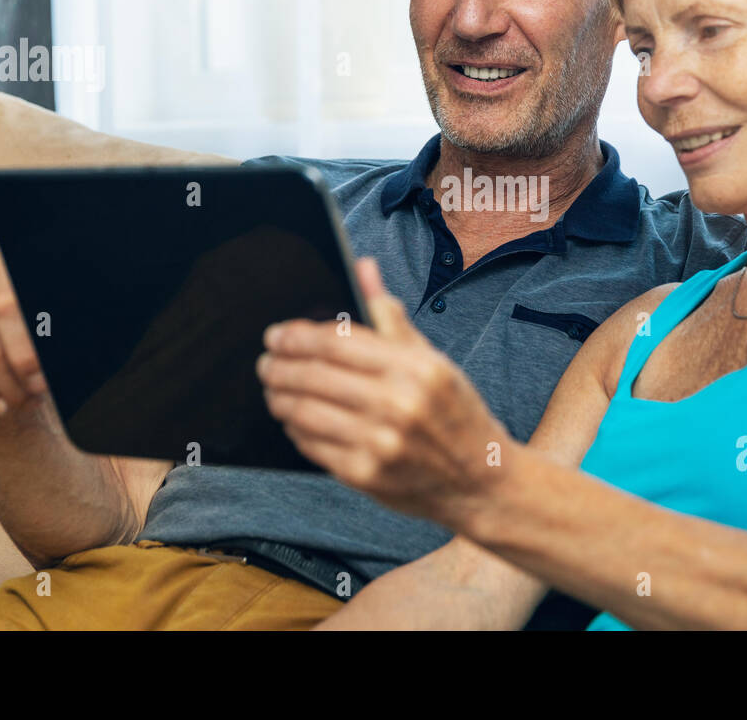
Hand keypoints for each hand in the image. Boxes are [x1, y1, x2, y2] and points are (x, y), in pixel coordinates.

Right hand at [0, 252, 49, 416]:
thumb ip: (44, 333)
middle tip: (37, 394)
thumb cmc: (34, 322)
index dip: (26, 352)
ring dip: (5, 390)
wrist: (7, 317)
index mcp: (6, 269)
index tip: (42, 381)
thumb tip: (41, 372)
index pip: (9, 308)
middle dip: (20, 379)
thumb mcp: (44, 323)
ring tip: (23, 401)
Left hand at [256, 257, 513, 523]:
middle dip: (279, 366)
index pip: (338, 341)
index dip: (297, 335)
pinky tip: (294, 418)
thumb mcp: (433, 360)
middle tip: (267, 361)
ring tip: (274, 388)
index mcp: (417, 368)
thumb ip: (391, 316)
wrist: (479, 480)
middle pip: (314, 375)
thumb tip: (362, 267)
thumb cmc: (454, 412)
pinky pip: (312, 445)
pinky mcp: (365, 475)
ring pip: (305, 411)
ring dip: (279, 397)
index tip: (277, 334)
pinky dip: (295, 428)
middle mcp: (399, 404)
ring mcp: (380, 443)